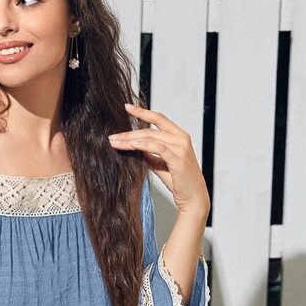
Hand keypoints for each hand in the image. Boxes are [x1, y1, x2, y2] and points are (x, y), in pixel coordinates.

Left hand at [108, 103, 209, 217]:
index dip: (142, 112)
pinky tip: (132, 145)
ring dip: (130, 139)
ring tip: (115, 142)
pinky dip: (143, 144)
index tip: (126, 107)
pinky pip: (158, 147)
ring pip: (151, 137)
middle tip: (112, 136)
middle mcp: (181, 138)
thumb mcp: (160, 164)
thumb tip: (131, 145)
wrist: (193, 199)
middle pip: (150, 129)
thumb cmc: (178, 181)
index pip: (159, 118)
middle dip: (129, 132)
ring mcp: (181, 148)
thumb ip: (148, 153)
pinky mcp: (178, 159)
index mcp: (179, 136)